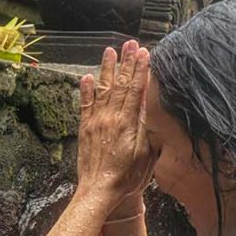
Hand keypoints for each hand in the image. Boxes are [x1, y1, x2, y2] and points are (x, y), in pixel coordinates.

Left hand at [77, 40, 154, 214]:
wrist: (99, 191)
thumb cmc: (127, 177)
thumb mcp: (146, 154)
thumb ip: (146, 127)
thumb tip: (149, 105)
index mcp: (127, 123)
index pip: (136, 89)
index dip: (141, 70)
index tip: (145, 53)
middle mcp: (110, 118)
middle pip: (121, 84)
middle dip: (127, 62)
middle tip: (131, 44)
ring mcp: (96, 121)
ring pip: (103, 89)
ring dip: (107, 69)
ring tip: (110, 51)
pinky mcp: (85, 129)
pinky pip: (85, 104)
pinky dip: (86, 89)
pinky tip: (87, 76)